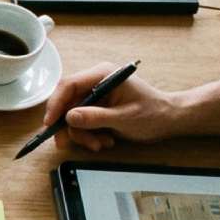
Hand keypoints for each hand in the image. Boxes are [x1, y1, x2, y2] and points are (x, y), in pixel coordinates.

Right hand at [40, 63, 182, 152]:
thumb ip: (96, 117)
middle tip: (66, 144)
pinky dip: (89, 135)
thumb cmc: (153, 114)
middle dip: (69, 126)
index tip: (50, 124)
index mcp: (103, 75)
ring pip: (73, 116)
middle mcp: (96, 82)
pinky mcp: (97, 107)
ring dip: (82, 134)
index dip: (56, 104)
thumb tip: (69, 117)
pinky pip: (82, 122)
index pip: (69, 86)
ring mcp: (96, 95)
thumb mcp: (124, 118)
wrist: (169, 119)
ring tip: (100, 144)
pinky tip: (105, 140)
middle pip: (67, 103)